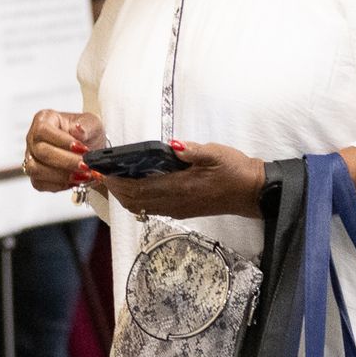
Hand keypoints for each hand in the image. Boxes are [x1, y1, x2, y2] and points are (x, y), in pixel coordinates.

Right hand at [23, 110, 107, 192]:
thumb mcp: (92, 123)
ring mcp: (31, 158)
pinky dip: (58, 185)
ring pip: (36, 170)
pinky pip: (40, 184)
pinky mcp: (35, 175)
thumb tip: (78, 130)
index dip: (61, 141)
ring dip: (61, 175)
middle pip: (40, 152)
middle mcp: (33, 139)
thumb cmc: (87, 132)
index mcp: (44, 120)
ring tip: (82, 176)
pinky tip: (74, 181)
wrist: (89, 148)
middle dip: (65, 161)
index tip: (82, 149)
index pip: (43, 130)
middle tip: (85, 166)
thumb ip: (86, 126)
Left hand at [101, 140, 264, 220]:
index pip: (140, 187)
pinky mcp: (182, 210)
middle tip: (103, 175)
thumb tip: (173, 146)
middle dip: (116, 190)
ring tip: (114, 181)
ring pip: (142, 208)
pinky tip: (135, 188)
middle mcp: (176, 202)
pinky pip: (152, 209)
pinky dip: (137, 200)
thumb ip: (193, 150)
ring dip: (125, 196)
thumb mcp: (217, 154)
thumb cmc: (235, 171)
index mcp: (181, 187)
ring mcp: (178, 209)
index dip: (119, 182)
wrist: (252, 192)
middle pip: (135, 201)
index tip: (105, 172)